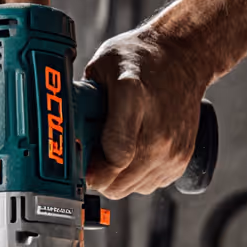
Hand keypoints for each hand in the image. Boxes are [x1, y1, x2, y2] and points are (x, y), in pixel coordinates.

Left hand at [84, 28, 209, 198]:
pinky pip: (148, 186)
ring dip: (117, 177)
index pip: (112, 156)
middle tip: (93, 155)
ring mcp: (172, 150)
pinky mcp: (181, 161)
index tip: (80, 163)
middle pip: (118, 182)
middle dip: (98, 175)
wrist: (184, 57)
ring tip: (115, 149)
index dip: (90, 168)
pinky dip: (136, 176)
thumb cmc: (142, 59)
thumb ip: (82, 100)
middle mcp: (158, 131)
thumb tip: (62, 131)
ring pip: (130, 189)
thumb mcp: (101, 67)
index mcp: (133, 98)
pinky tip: (133, 151)